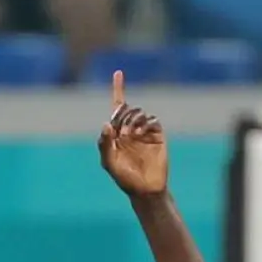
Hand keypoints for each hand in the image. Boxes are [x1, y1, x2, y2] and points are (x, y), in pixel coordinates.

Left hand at [98, 70, 167, 196]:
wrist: (146, 189)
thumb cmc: (124, 178)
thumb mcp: (108, 163)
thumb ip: (104, 144)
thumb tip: (106, 124)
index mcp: (116, 133)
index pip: (116, 108)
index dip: (118, 89)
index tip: (118, 72)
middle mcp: (129, 129)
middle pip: (125, 110)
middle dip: (121, 116)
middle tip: (121, 132)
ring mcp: (144, 131)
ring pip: (138, 113)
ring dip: (132, 121)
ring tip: (130, 136)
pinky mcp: (158, 135)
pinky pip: (152, 120)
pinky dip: (144, 124)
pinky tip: (140, 135)